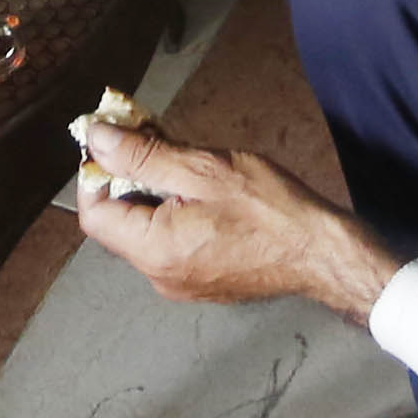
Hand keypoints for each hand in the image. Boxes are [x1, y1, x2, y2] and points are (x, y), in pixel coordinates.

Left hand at [65, 116, 403, 317]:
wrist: (323, 253)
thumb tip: (96, 137)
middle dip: (126, 175)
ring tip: (180, 157)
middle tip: (150, 135)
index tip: (114, 138)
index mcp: (154, 251)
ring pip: (144, 230)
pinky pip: (168, 242)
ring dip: (151, 190)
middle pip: (118, 221)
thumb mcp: (204, 169)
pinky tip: (197, 187)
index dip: (95, 171)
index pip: (94, 213)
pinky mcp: (200, 280)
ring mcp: (180, 282)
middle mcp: (159, 275)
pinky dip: (171, 211)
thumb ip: (143, 155)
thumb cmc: (271, 210)